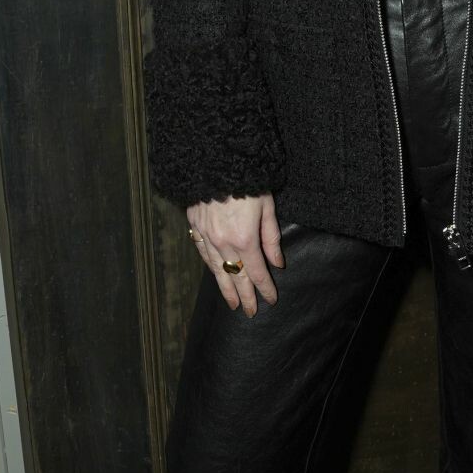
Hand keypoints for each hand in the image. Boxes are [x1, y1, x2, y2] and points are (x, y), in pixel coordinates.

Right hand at [186, 192, 283, 316]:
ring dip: (226, 288)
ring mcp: (207, 236)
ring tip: (232, 303)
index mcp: (245, 238)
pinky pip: (203, 254)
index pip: (257, 272)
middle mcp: (224, 242)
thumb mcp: (267, 206)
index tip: (271, 300)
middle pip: (237, 277)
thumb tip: (277, 262)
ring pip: (217, 270)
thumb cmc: (247, 180)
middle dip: (245, 296)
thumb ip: (271, 237)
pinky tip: (215, 274)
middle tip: (250, 312)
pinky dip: (211, 267)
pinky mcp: (195, 226)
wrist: (214, 160)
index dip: (265, 288)